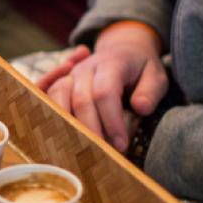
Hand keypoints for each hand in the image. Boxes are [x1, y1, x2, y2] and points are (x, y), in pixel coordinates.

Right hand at [42, 24, 167, 151]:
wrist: (123, 49)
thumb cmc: (140, 68)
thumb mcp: (156, 76)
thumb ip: (151, 91)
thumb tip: (140, 108)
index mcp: (111, 63)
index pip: (105, 93)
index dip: (111, 121)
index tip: (121, 145)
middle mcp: (86, 67)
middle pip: (81, 100)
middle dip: (91, 130)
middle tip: (103, 153)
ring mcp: (70, 73)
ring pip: (58, 97)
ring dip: (68, 125)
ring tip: (81, 147)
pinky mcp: (61, 80)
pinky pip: (46, 94)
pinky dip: (48, 110)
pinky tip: (60, 129)